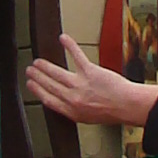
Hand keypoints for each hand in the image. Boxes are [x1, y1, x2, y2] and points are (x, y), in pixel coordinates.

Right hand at [25, 35, 157, 134]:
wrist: (127, 105)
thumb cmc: (112, 111)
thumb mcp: (88, 118)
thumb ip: (74, 110)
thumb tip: (64, 103)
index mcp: (71, 112)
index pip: (48, 100)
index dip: (37, 91)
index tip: (30, 85)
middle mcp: (73, 98)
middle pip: (49, 85)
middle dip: (37, 77)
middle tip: (30, 70)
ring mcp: (80, 84)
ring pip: (56, 73)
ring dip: (45, 66)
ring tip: (38, 61)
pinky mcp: (90, 72)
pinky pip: (76, 56)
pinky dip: (69, 46)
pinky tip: (63, 39)